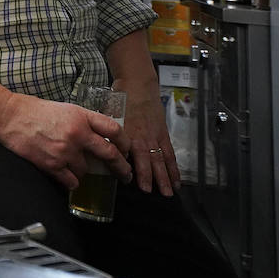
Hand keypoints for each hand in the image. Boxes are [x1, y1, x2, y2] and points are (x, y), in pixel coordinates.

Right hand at [0, 93, 131, 189]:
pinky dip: (70, 181)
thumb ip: (83, 121)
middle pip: (109, 154)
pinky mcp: (52, 165)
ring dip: (83, 171)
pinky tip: (65, 174)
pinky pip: (71, 181)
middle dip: (121, 167)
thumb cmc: (33, 110)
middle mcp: (76, 134)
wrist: (8, 117)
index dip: (124, 143)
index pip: (114, 130)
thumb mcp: (65, 109)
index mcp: (81, 116)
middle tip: (124, 174)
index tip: (126, 150)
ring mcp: (64, 151)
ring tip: (71, 164)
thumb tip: (98, 136)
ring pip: (87, 171)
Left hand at [117, 79, 181, 195]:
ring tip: (169, 192)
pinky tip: (177, 179)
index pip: (132, 154)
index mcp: (128, 132)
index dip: (135, 168)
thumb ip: (108, 133)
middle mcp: (143, 136)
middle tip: (155, 194)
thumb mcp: (109, 115)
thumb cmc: (120, 99)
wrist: (138, 83)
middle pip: (150, 159)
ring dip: (166, 176)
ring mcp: (155, 135)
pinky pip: (170, 152)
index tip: (133, 182)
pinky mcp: (163, 133)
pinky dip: (174, 166)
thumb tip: (101, 149)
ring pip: (162, 158)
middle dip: (153, 178)